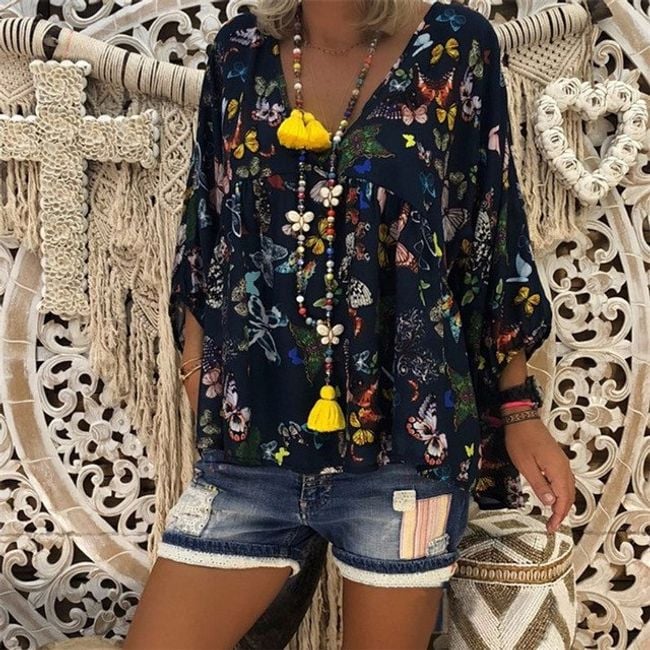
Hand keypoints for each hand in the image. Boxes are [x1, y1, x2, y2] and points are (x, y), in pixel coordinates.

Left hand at [504, 417, 574, 532]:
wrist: (522, 418)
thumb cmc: (521, 440)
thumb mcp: (526, 465)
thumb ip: (540, 485)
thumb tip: (552, 503)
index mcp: (558, 470)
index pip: (563, 499)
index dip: (559, 516)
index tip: (551, 528)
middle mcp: (564, 467)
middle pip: (569, 495)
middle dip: (562, 512)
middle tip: (551, 525)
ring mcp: (562, 461)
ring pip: (568, 488)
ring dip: (563, 503)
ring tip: (553, 515)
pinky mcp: (557, 458)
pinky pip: (564, 479)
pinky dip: (562, 492)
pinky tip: (553, 496)